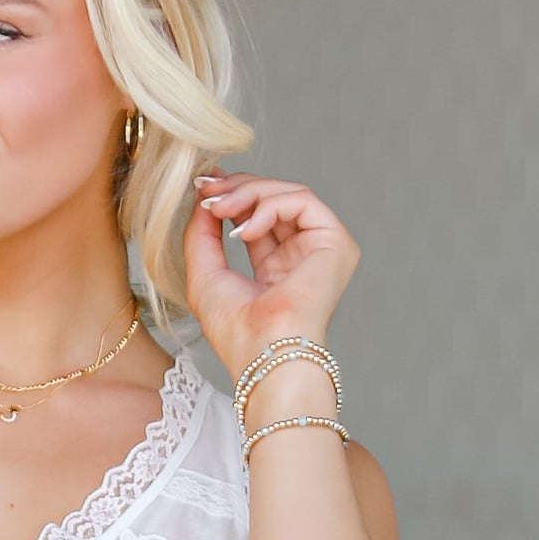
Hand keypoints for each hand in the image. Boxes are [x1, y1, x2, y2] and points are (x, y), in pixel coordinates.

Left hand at [183, 171, 359, 388]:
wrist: (262, 354)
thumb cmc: (236, 331)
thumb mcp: (205, 272)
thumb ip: (202, 232)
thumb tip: (204, 194)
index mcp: (278, 267)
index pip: (259, 215)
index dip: (233, 194)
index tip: (202, 185)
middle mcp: (303, 256)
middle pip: (274, 199)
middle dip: (237, 188)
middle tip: (207, 190)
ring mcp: (322, 249)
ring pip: (288, 194)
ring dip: (248, 194)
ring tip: (220, 209)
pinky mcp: (336, 243)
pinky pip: (302, 200)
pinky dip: (268, 206)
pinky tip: (245, 229)